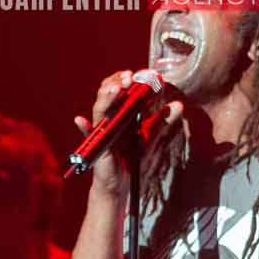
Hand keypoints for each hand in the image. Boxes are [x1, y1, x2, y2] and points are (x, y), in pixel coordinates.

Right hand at [76, 70, 184, 197]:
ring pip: (100, 109)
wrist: (122, 184)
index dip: (126, 79)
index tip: (141, 73)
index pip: (119, 89)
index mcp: (119, 114)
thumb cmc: (131, 160)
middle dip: (117, 83)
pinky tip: (80, 120)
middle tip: (130, 77)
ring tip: (118, 88)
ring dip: (107, 97)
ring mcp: (101, 131)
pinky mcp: (97, 145)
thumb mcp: (150, 138)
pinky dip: (83, 127)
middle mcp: (108, 119)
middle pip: (107, 94)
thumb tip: (178, 104)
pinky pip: (88, 135)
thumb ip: (162, 122)